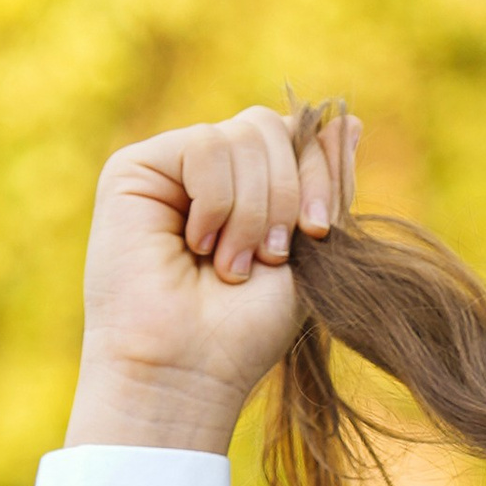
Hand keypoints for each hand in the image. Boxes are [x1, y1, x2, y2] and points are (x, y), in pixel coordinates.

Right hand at [65, 101, 359, 456]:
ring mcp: (172, 167)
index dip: (319, 174)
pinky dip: (216, 202)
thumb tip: (348, 118)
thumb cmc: (244, 329)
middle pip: (271, 127)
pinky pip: (204, 146)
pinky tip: (198, 245)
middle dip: (287, 193)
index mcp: (251, 189)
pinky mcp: (136, 168)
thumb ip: (325, 186)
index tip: (321, 234)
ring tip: (230, 264)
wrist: (189, 368)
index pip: (296, 139)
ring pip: (242, 135)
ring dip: (252, 210)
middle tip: (271, 257)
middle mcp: (212, 172)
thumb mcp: (306, 253)